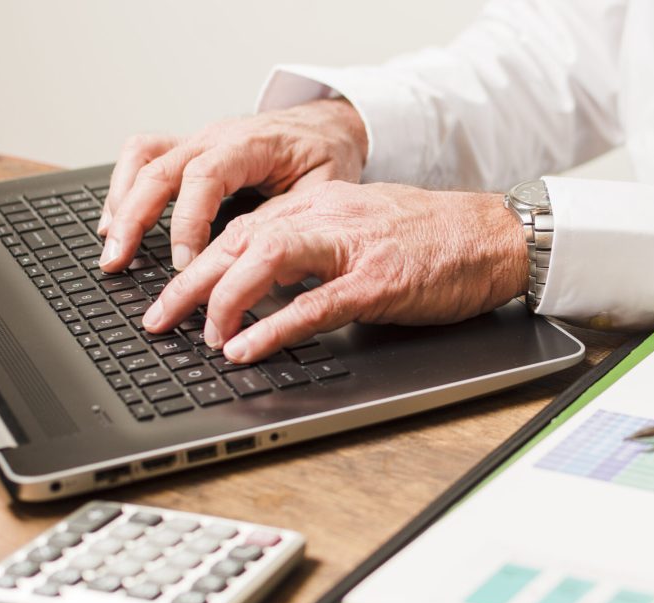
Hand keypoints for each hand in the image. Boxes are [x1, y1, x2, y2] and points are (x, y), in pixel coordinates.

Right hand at [98, 98, 367, 271]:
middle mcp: (217, 136)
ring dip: (120, 201)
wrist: (327, 126)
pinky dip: (125, 187)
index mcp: (252, 144)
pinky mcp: (191, 148)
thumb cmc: (326, 156)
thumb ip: (283, 219)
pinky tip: (118, 220)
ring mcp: (199, 138)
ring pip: (142, 158)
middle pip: (159, 168)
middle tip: (119, 261)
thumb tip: (252, 259)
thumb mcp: (321, 191)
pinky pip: (146, 156)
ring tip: (111, 245)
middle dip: (134, 217)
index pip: (205, 177)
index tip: (184, 263)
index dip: (188, 222)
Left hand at [141, 181, 528, 361]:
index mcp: (322, 203)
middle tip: (159, 317)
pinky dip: (272, 327)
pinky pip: (312, 304)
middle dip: (190, 281)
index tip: (177, 291)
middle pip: (238, 241)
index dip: (201, 261)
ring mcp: (351, 248)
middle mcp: (327, 216)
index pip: (244, 227)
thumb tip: (282, 284)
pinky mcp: (377, 282)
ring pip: (265, 261)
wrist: (494, 235)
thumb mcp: (367, 227)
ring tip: (200, 336)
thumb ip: (321, 246)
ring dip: (223, 300)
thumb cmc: (438, 236)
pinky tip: (246, 347)